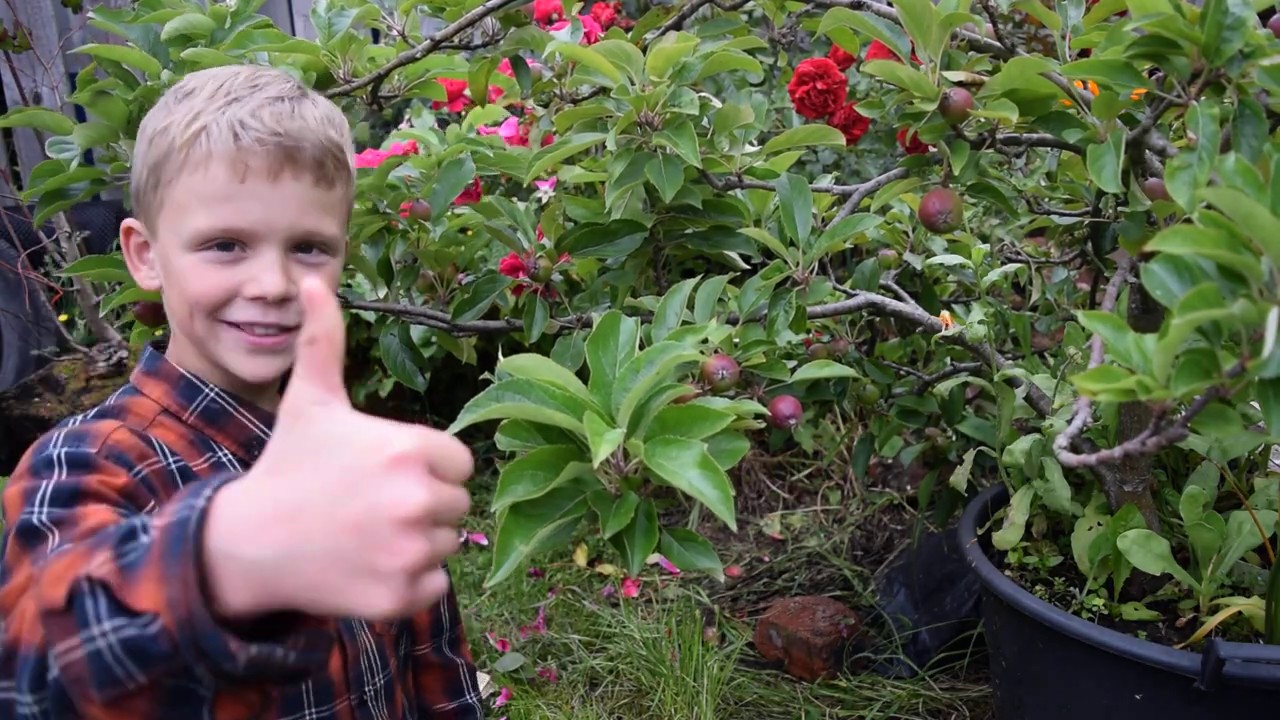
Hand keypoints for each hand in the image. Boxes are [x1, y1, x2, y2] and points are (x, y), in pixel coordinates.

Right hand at [203, 276, 473, 620]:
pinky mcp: (401, 595)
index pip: (459, 463)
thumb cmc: (288, 466)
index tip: (384, 473)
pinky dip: (409, 583)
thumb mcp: (310, 400)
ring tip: (366, 535)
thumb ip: (325, 340)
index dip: (427, 467)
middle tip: (370, 507)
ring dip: (416, 544)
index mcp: (410, 449)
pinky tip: (367, 566)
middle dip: (423, 506)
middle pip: (456, 505)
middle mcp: (417, 499)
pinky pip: (436, 586)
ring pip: (447, 546)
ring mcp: (410, 552)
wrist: (249, 544)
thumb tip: (314, 281)